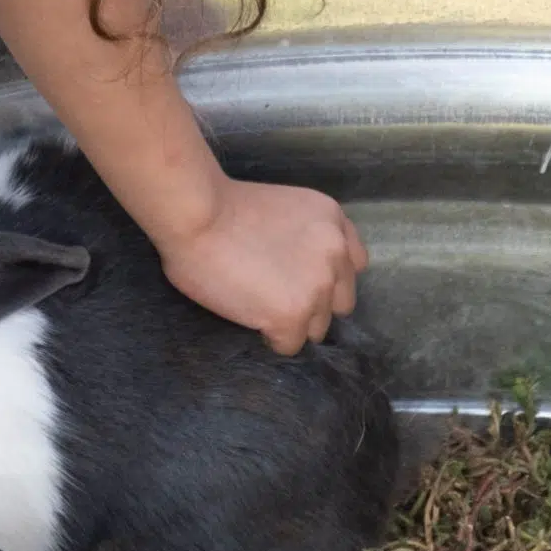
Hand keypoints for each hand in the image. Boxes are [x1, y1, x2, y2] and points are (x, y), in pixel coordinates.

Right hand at [153, 175, 366, 354]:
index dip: (326, 275)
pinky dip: (270, 337)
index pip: (353, 265)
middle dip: (312, 302)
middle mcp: (335, 253)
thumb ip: (304, 238)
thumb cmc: (221, 206)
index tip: (299, 275)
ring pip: (316, 328)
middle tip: (276, 293)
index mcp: (332, 220)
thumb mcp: (285, 208)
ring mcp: (317, 287)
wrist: (197, 214)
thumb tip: (297, 268)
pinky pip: (289, 345)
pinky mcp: (292, 316)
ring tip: (258, 305)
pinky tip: (249, 316)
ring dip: (291, 322)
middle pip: (339, 302)